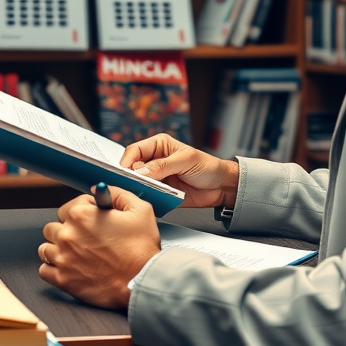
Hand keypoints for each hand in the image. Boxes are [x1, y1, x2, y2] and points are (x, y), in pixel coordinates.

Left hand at [38, 187, 159, 309]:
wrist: (143, 282)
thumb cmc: (141, 250)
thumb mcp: (139, 210)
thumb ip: (116, 193)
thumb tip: (98, 189)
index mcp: (81, 215)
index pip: (70, 207)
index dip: (85, 213)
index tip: (93, 222)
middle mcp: (67, 234)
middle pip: (54, 226)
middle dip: (68, 231)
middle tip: (86, 240)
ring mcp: (62, 258)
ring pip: (46, 248)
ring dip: (58, 250)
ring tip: (76, 255)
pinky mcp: (62, 279)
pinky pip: (44, 270)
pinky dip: (53, 269)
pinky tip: (69, 268)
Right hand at [119, 134, 238, 209]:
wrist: (221, 187)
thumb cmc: (207, 167)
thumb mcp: (186, 161)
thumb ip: (163, 165)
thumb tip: (141, 171)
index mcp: (159, 145)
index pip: (135, 150)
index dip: (127, 161)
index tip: (124, 172)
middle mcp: (154, 160)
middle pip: (132, 167)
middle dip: (130, 175)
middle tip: (131, 184)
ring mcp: (156, 177)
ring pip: (137, 182)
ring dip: (137, 188)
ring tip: (139, 193)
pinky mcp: (160, 192)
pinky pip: (147, 195)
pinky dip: (145, 198)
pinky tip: (147, 200)